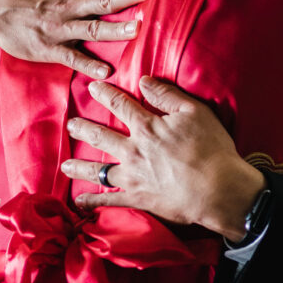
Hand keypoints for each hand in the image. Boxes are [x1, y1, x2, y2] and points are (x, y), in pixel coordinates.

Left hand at [61, 77, 265, 240]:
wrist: (217, 189)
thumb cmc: (211, 148)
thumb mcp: (196, 112)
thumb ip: (168, 96)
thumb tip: (144, 81)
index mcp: (147, 127)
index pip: (121, 105)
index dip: (106, 94)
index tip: (93, 88)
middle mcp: (133, 151)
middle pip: (101, 137)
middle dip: (83, 129)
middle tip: (70, 125)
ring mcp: (132, 177)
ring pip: (98, 170)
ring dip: (80, 166)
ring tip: (65, 164)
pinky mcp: (137, 199)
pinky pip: (108, 201)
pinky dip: (93, 201)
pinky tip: (80, 201)